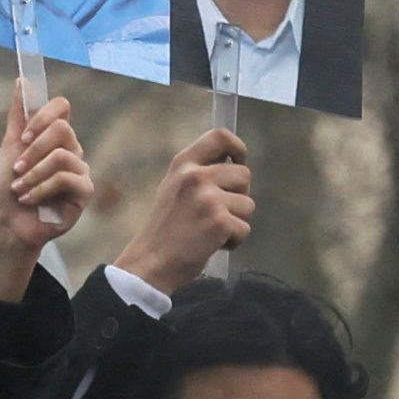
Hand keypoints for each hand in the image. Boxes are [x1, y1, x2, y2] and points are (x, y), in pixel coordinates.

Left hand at [0, 90, 89, 298]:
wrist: (7, 221)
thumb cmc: (8, 186)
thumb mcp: (9, 147)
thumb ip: (19, 116)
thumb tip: (22, 80)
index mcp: (54, 136)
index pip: (61, 107)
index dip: (42, 117)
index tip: (23, 137)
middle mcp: (71, 149)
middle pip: (62, 129)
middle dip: (33, 150)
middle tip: (16, 169)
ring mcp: (80, 170)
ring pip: (62, 155)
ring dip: (33, 174)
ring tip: (19, 188)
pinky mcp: (84, 191)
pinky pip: (65, 178)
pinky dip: (40, 189)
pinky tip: (29, 199)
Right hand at [116, 128, 254, 294]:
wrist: (151, 262)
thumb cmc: (164, 228)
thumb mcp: (173, 188)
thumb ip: (198, 173)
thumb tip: (233, 164)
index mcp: (183, 164)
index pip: (220, 136)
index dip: (238, 148)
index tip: (239, 163)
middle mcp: (196, 176)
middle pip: (244, 174)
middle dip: (238, 195)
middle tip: (218, 213)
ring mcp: (209, 199)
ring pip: (248, 204)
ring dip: (236, 220)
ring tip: (210, 231)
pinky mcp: (221, 222)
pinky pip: (245, 228)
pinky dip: (234, 240)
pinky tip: (212, 244)